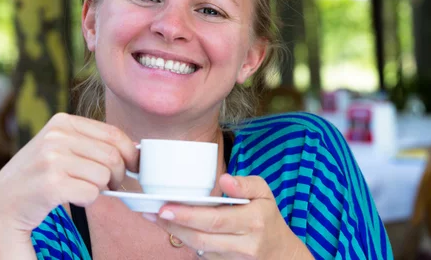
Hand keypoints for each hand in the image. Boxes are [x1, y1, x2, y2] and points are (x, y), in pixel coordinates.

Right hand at [0, 113, 138, 236]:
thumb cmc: (41, 175)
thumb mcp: (62, 146)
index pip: (113, 133)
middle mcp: (56, 136)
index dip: (131, 152)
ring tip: (83, 189)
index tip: (136, 165)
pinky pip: (92, 193)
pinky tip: (71, 198)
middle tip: (111, 184)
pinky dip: (88, 200)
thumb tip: (135, 150)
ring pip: (104, 176)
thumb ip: (92, 142)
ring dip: (101, 188)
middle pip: (113, 156)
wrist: (3, 203)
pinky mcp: (51, 184)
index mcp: (63, 122)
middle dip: (118, 174)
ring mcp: (52, 159)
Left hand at [149, 174, 312, 259]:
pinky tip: (173, 227)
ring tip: (155, 217)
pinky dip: (185, 240)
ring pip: (197, 247)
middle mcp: (244, 244)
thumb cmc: (267, 217)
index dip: (187, 215)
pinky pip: (200, 254)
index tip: (165, 207)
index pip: (215, 220)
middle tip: (151, 212)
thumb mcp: (265, 193)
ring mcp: (233, 259)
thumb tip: (225, 179)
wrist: (279, 253)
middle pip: (200, 237)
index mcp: (254, 221)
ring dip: (174, 233)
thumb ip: (245, 184)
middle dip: (172, 225)